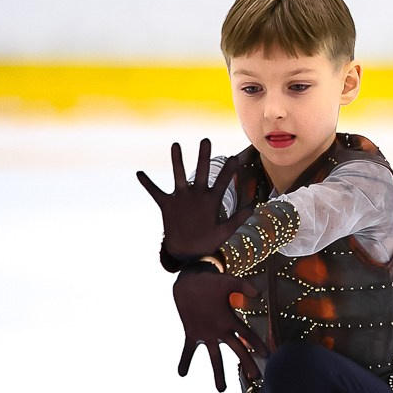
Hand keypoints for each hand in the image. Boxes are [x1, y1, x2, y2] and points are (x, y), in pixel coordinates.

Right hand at [137, 138, 250, 261]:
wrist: (188, 253)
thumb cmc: (208, 243)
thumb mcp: (224, 232)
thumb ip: (237, 219)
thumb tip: (253, 207)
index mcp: (212, 200)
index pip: (222, 182)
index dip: (228, 171)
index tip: (233, 158)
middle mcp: (197, 195)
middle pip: (201, 171)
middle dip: (203, 156)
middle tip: (206, 140)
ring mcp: (181, 198)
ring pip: (179, 175)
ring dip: (177, 161)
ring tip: (176, 145)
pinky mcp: (168, 205)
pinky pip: (156, 192)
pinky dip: (147, 184)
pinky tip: (139, 173)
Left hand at [173, 265, 268, 391]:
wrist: (190, 281)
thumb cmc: (210, 281)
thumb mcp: (227, 281)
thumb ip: (242, 285)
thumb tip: (258, 293)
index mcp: (230, 320)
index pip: (246, 334)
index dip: (257, 343)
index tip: (267, 354)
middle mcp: (221, 330)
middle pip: (237, 350)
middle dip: (247, 363)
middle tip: (256, 377)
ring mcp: (207, 334)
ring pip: (214, 357)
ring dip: (217, 373)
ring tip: (220, 390)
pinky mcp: (192, 333)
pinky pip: (188, 350)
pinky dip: (185, 360)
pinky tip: (181, 373)